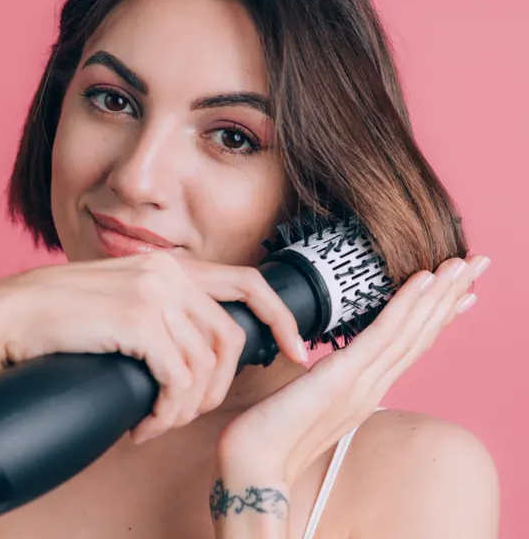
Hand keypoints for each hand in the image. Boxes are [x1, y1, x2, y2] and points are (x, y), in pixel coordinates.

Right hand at [0, 251, 307, 442]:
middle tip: (185, 415)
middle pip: (231, 339)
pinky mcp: (137, 320)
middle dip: (218, 389)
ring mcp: (153, 293)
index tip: (296, 351)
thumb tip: (196, 349)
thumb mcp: (120, 305)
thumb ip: (160, 312)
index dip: (280, 317)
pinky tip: (142, 425)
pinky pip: (177, 380)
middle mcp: (167, 273)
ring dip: (184, 409)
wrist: (4, 318)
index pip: (249, 282)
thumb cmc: (58, 319)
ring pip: (205, 366)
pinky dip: (165, 414)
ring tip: (154, 423)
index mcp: (168, 267)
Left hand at [212, 254, 488, 490]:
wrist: (253, 464)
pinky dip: (405, 306)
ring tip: (463, 265)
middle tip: (477, 265)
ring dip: (438, 295)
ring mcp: (361, 384)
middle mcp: (370, 388)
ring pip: (410, 332)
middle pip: (420, 336)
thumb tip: (315, 368)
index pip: (407, 348)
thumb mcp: (300, 401)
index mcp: (362, 393)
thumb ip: (318, 385)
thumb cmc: (267, 434)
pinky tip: (423, 281)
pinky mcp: (343, 378)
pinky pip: (382, 335)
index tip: (459, 294)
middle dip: (450, 298)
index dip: (435, 318)